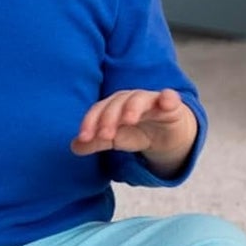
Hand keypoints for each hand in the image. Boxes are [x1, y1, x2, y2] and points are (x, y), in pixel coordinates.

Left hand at [71, 88, 197, 173]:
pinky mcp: (171, 105)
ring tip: (129, 120)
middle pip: (116, 103)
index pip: (98, 110)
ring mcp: (151, 100)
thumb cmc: (137, 132)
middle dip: (108, 119)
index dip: (89, 122)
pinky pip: (170, 98)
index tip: (84, 138)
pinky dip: (168, 98)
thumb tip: (74, 146)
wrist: (166, 134)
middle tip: (105, 136)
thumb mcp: (115, 140)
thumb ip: (95, 142)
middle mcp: (129, 99)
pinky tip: (166, 102)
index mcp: (113, 105)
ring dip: (132, 107)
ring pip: (139, 99)